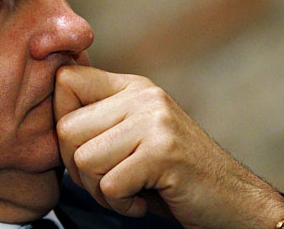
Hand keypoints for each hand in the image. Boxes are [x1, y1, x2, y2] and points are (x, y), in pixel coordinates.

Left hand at [54, 65, 283, 228]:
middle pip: (65, 128)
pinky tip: (142, 201)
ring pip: (83, 158)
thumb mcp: (134, 135)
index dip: (59, 117)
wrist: (235, 202)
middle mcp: (143, 96)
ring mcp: (155, 121)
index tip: (79, 146)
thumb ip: (100, 119)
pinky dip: (120, 204)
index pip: (65, 80)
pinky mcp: (165, 152)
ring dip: (98, 190)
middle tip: (106, 181)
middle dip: (76, 167)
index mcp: (131, 87)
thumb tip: (47, 114)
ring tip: (126, 190)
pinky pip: (110, 184)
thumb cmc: (172, 175)